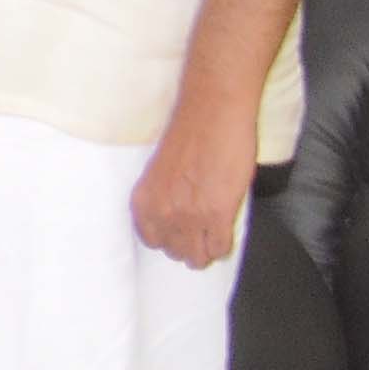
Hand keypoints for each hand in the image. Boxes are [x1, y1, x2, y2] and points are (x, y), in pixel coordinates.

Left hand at [127, 93, 254, 268]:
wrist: (212, 112)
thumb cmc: (188, 133)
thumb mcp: (160, 170)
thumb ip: (163, 196)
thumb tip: (174, 214)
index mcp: (143, 200)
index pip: (151, 239)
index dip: (168, 238)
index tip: (178, 234)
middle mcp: (162, 213)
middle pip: (174, 251)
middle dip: (187, 246)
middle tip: (199, 236)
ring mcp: (190, 217)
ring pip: (196, 256)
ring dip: (205, 251)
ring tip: (211, 241)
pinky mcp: (218, 215)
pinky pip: (219, 248)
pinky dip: (223, 246)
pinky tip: (225, 237)